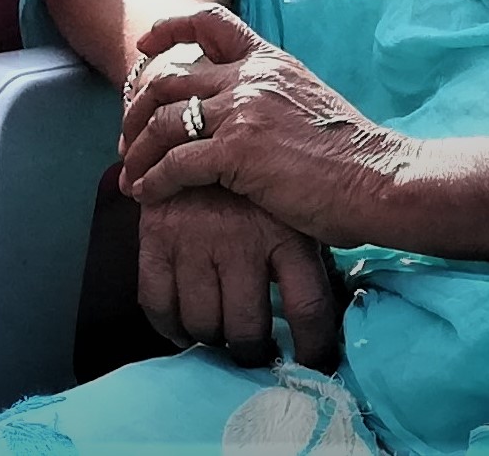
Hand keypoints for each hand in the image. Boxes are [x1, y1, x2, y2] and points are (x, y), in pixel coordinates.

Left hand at [120, 7, 408, 249]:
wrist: (381, 180)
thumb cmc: (352, 157)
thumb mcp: (308, 103)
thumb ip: (270, 96)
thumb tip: (243, 111)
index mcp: (269, 61)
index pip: (210, 23)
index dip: (169, 29)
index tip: (145, 47)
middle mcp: (251, 77)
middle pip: (169, 79)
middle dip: (136, 109)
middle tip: (126, 138)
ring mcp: (242, 112)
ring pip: (164, 122)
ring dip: (138, 151)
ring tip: (129, 176)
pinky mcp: (238, 152)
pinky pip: (176, 164)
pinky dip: (154, 181)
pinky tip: (148, 195)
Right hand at [135, 187, 341, 371]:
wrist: (202, 122)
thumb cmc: (262, 176)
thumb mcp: (297, 208)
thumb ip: (308, 255)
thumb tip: (332, 312)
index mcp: (287, 233)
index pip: (309, 310)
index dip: (314, 350)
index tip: (312, 365)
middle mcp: (241, 239)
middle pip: (247, 328)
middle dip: (253, 352)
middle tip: (255, 353)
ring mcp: (196, 239)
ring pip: (203, 323)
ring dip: (212, 340)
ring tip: (221, 335)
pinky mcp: (156, 236)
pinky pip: (157, 302)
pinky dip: (168, 326)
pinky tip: (182, 329)